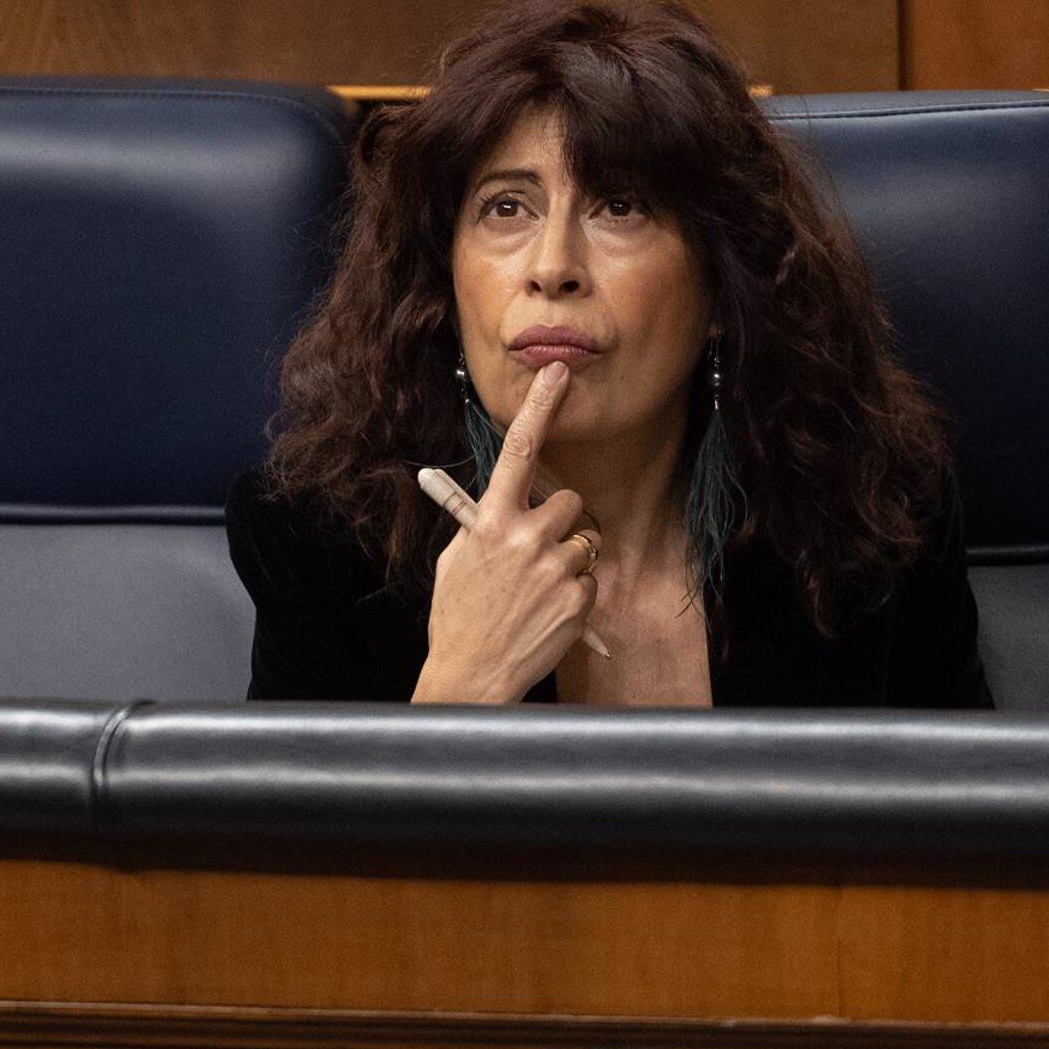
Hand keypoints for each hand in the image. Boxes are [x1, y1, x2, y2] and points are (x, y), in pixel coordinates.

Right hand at [412, 361, 601, 702]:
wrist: (472, 675)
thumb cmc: (459, 615)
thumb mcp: (459, 560)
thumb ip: (483, 525)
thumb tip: (500, 496)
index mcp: (491, 521)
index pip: (518, 450)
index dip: (540, 407)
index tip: (559, 373)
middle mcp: (526, 538)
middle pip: (569, 501)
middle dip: (560, 521)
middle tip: (538, 550)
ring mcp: (556, 569)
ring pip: (584, 541)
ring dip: (568, 559)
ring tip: (538, 590)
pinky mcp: (579, 599)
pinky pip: (590, 579)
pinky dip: (575, 593)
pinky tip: (547, 612)